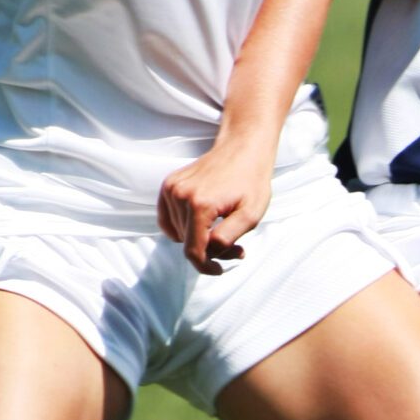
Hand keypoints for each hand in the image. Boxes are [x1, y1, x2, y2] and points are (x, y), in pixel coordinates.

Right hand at [157, 140, 274, 273]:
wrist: (242, 149)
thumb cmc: (251, 181)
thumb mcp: (251, 214)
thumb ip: (229, 237)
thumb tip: (209, 253)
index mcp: (200, 205)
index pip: (194, 251)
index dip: (206, 266)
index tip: (219, 270)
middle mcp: (180, 196)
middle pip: (188, 243)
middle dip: (209, 250)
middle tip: (235, 244)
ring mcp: (171, 189)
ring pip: (179, 234)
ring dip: (198, 238)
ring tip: (222, 228)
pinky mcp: (168, 186)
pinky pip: (168, 221)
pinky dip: (184, 227)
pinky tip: (203, 222)